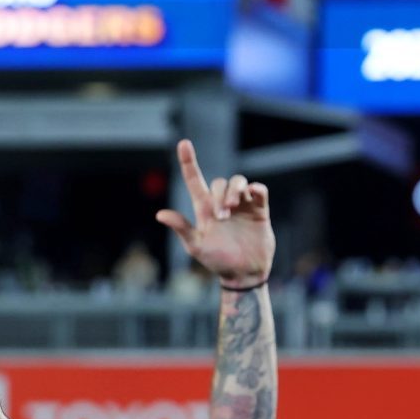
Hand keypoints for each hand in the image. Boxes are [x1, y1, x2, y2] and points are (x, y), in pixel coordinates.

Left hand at [155, 139, 273, 287]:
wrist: (242, 275)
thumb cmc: (217, 262)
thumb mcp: (196, 246)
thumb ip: (182, 228)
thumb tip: (160, 215)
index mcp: (204, 210)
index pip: (194, 180)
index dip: (188, 162)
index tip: (183, 143)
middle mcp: (222, 204)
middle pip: (219, 182)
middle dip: (219, 194)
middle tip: (222, 215)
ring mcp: (241, 206)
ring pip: (238, 183)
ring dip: (234, 191)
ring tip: (232, 208)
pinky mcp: (259, 211)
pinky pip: (259, 192)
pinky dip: (256, 189)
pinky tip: (252, 194)